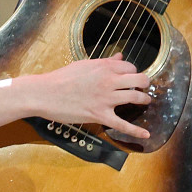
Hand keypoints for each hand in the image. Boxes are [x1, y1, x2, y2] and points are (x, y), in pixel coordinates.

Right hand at [28, 58, 150, 140]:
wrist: (45, 93)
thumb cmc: (62, 78)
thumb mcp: (85, 65)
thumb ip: (105, 62)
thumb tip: (119, 57)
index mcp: (104, 67)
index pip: (130, 67)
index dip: (133, 72)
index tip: (130, 77)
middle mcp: (108, 81)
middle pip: (139, 80)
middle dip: (144, 84)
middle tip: (144, 87)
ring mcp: (105, 98)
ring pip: (135, 98)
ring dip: (144, 100)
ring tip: (145, 101)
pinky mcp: (100, 115)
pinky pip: (122, 124)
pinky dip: (136, 130)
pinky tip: (146, 134)